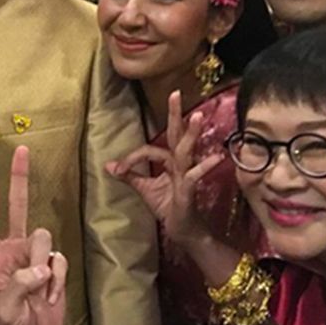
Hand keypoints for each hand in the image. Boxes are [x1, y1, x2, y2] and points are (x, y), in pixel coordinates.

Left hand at [0, 146, 66, 324]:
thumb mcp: (1, 306)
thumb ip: (18, 283)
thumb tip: (40, 267)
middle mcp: (13, 249)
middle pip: (17, 206)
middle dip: (19, 178)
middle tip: (22, 152)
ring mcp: (35, 256)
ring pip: (42, 237)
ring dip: (41, 265)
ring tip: (37, 289)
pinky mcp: (54, 266)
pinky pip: (58, 262)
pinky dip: (56, 282)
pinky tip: (49, 296)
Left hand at [105, 90, 221, 245]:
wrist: (183, 231)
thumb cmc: (168, 208)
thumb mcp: (145, 189)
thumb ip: (130, 176)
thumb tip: (108, 165)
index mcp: (168, 162)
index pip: (150, 149)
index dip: (131, 158)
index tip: (117, 169)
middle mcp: (178, 164)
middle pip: (175, 135)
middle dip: (175, 114)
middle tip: (176, 93)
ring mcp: (186, 174)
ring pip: (186, 150)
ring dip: (191, 133)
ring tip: (198, 116)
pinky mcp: (190, 188)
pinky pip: (195, 174)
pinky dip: (204, 166)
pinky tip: (216, 158)